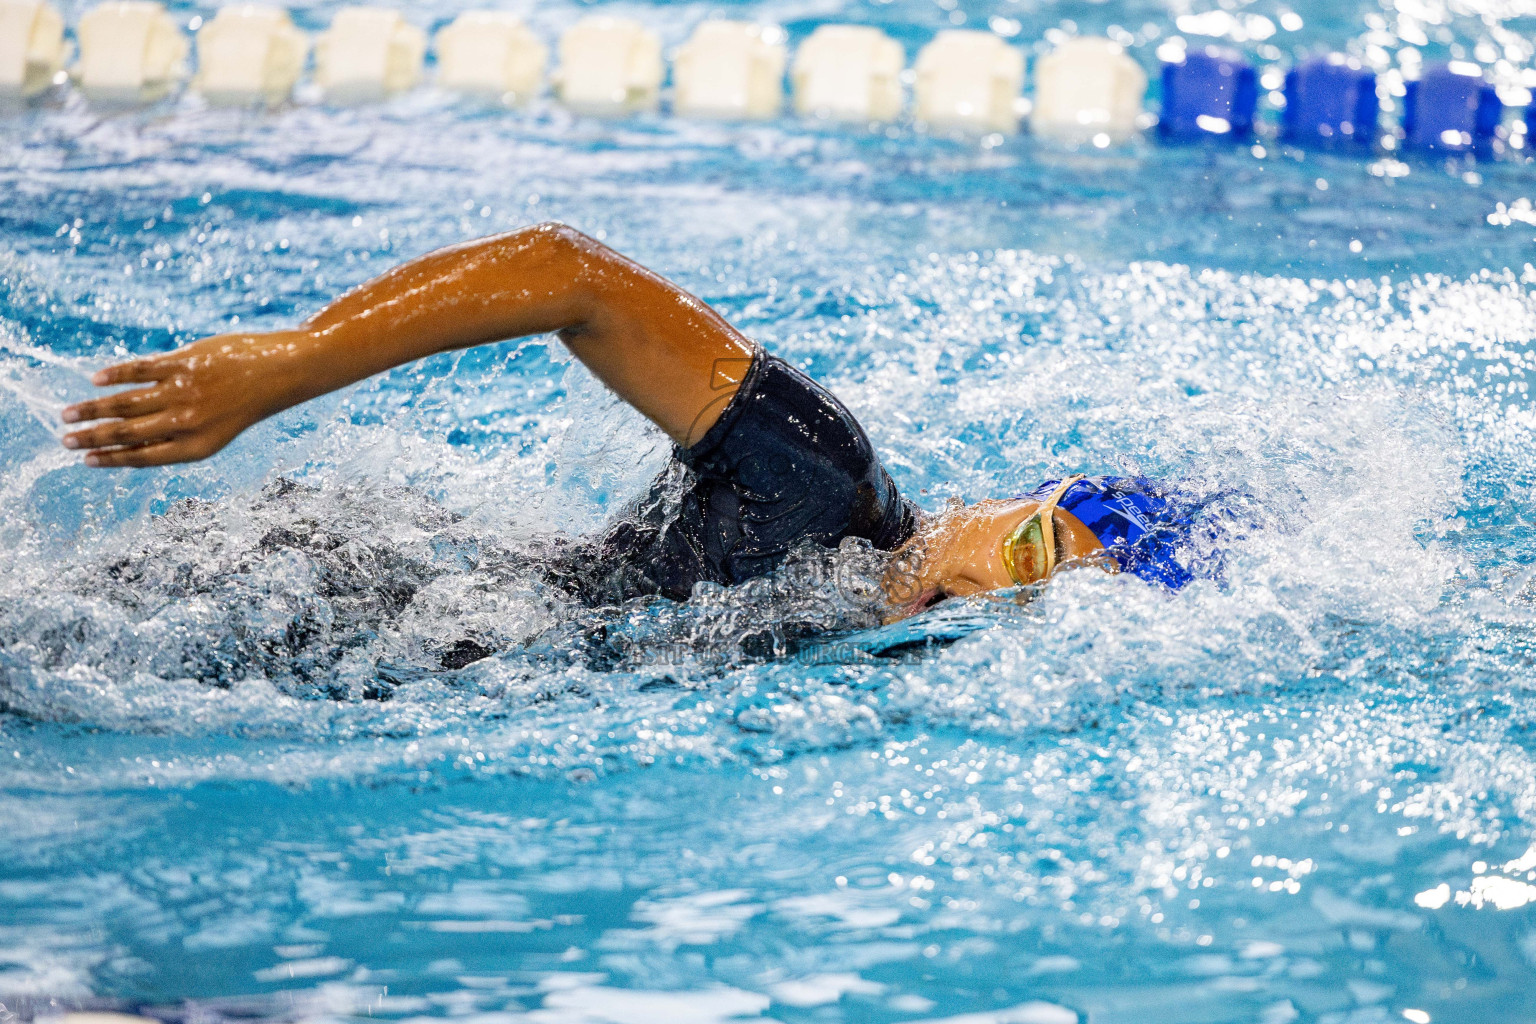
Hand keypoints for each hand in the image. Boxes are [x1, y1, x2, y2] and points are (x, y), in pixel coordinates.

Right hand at [61, 330, 312, 467]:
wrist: (279, 373)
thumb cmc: (245, 403)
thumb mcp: (215, 431)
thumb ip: (177, 436)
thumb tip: (131, 439)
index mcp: (196, 447)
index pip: (142, 457)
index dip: (111, 459)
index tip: (86, 460)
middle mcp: (186, 423)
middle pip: (127, 432)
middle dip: (92, 438)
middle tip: (65, 440)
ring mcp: (183, 392)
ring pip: (126, 403)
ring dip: (93, 409)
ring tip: (68, 415)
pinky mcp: (183, 363)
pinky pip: (140, 369)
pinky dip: (115, 375)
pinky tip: (96, 380)